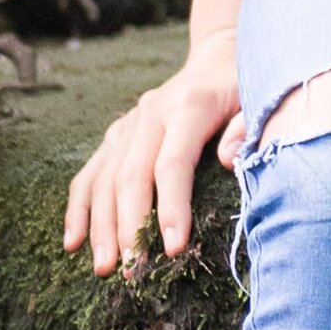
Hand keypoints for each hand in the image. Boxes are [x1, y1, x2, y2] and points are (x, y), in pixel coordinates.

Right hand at [63, 27, 243, 270]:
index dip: (172, 208)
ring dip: (101, 227)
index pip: (173, 164)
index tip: (173, 249)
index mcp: (188, 107)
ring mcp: (128, 125)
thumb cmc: (244, 88)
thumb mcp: (258, 100)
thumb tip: (229, 161)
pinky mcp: (116, 135)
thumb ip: (246, 128)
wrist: (217, 58)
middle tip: (132, 271)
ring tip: (104, 269)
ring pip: (104, 179)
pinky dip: (79, 209)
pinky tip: (72, 243)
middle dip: (130, 227)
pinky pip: (90, 174)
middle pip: (131, 176)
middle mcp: (150, 115)